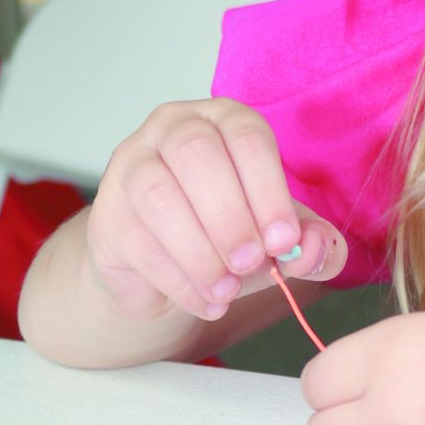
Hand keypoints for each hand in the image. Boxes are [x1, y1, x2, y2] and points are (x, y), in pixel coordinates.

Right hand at [83, 97, 346, 324]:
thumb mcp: (276, 240)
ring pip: (158, 196)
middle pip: (196, 154)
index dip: (268, 189)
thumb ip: (312, 244)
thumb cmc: (225, 237)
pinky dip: (177, 280)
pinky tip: (205, 301)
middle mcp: (173, 129)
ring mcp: (131, 167)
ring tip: (227, 289)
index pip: (246, 136)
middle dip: (230, 216)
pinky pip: (137, 241)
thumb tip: (316, 248)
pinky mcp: (107, 214)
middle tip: (251, 263)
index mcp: (224, 122)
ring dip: (199, 251)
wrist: (161, 271)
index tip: (285, 241)